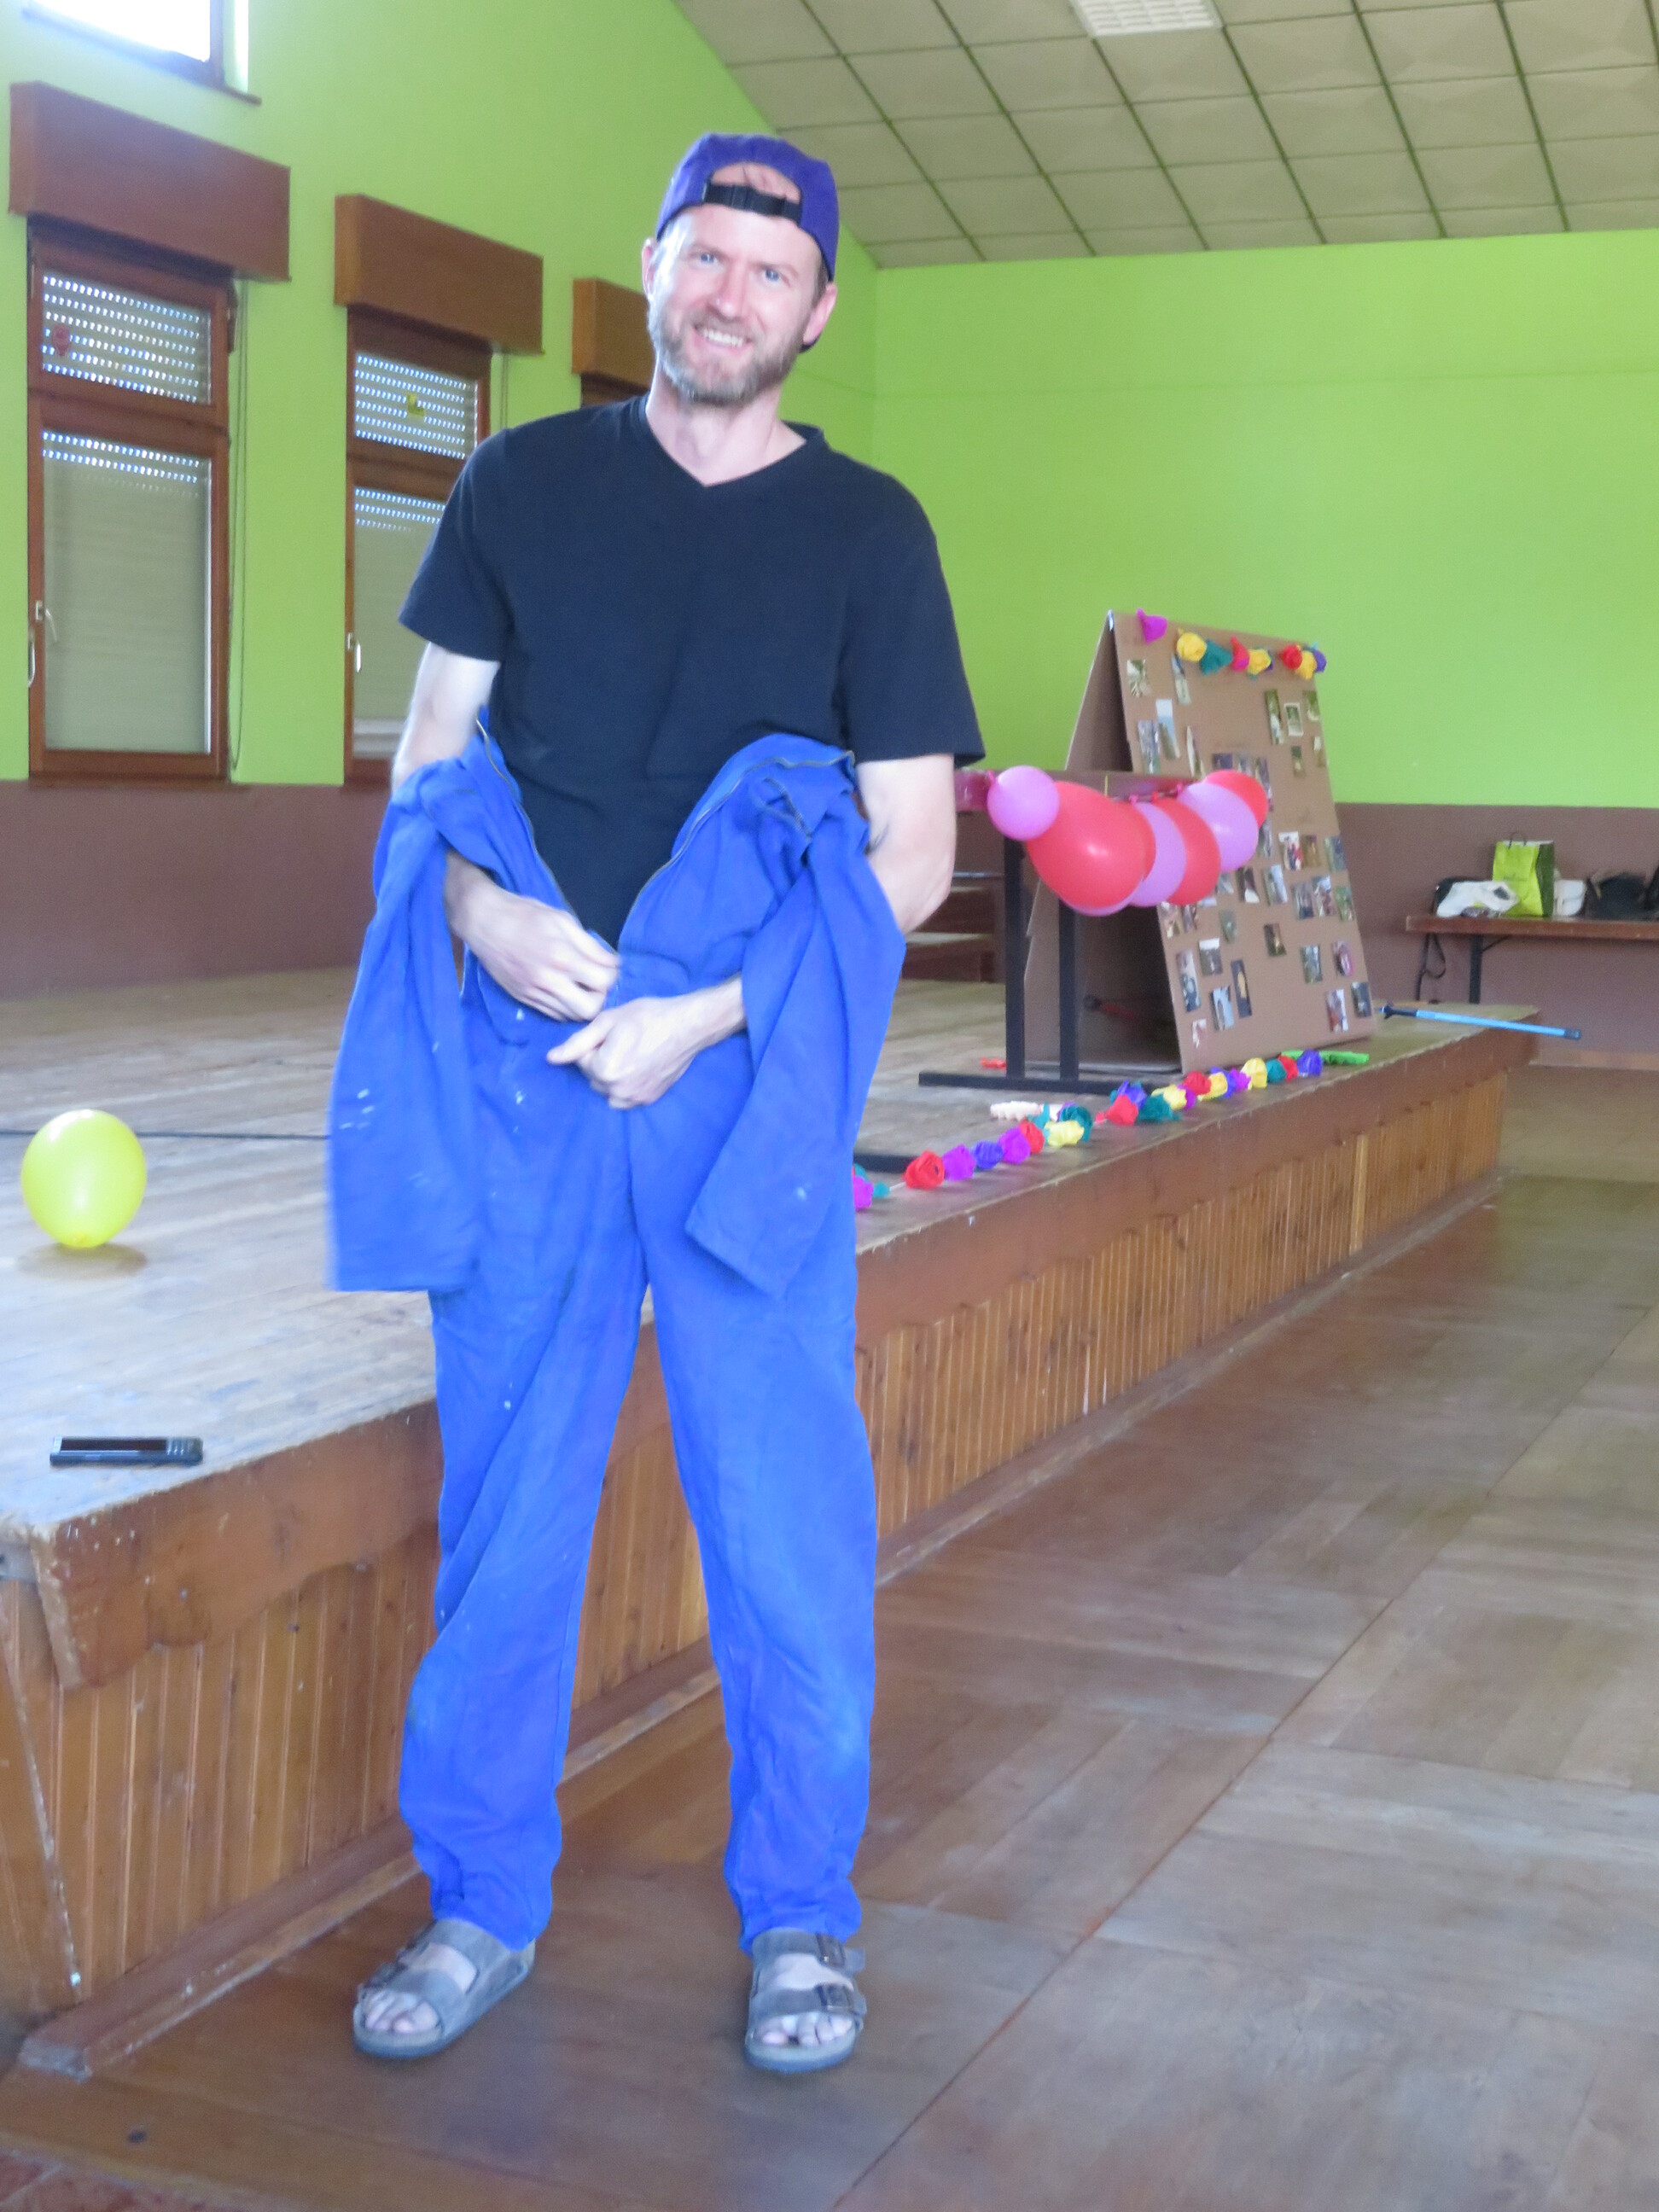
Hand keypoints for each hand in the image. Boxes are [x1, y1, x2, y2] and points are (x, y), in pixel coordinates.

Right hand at [446, 855, 617, 1021]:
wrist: (484, 922)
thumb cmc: (524, 915)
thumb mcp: (562, 920)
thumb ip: (590, 945)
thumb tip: (613, 963)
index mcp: (562, 956)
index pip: (603, 982)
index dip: (612, 975)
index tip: (607, 967)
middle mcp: (549, 980)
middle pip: (590, 1009)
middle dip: (600, 997)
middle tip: (596, 982)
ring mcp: (534, 993)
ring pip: (571, 1016)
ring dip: (582, 1004)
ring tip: (580, 986)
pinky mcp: (523, 999)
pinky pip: (553, 1014)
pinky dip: (565, 1007)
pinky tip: (564, 990)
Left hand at [547, 979, 744, 1107]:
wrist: (688, 1026)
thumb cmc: (648, 1017)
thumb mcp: (608, 1021)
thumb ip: (577, 1043)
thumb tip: (551, 1059)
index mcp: (604, 1069)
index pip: (581, 1060)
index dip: (594, 1044)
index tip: (613, 1032)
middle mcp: (617, 1090)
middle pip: (593, 1077)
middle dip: (600, 1060)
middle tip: (622, 1041)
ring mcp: (635, 1098)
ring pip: (607, 1089)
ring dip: (611, 1075)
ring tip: (631, 1053)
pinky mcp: (648, 1100)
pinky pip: (625, 1097)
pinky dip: (626, 1084)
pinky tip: (640, 1065)